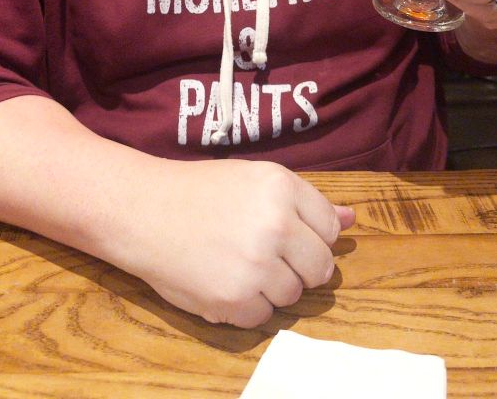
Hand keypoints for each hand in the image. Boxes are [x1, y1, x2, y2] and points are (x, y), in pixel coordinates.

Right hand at [127, 158, 354, 327]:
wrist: (142, 211)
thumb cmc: (200, 191)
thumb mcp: (255, 179)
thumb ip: (306, 202)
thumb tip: (353, 219)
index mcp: (281, 187)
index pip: (330, 228)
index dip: (312, 235)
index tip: (289, 234)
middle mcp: (274, 225)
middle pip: (321, 267)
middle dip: (301, 266)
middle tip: (268, 254)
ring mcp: (255, 266)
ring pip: (294, 294)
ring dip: (272, 286)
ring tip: (239, 263)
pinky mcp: (234, 301)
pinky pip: (264, 316)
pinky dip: (248, 305)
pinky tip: (224, 279)